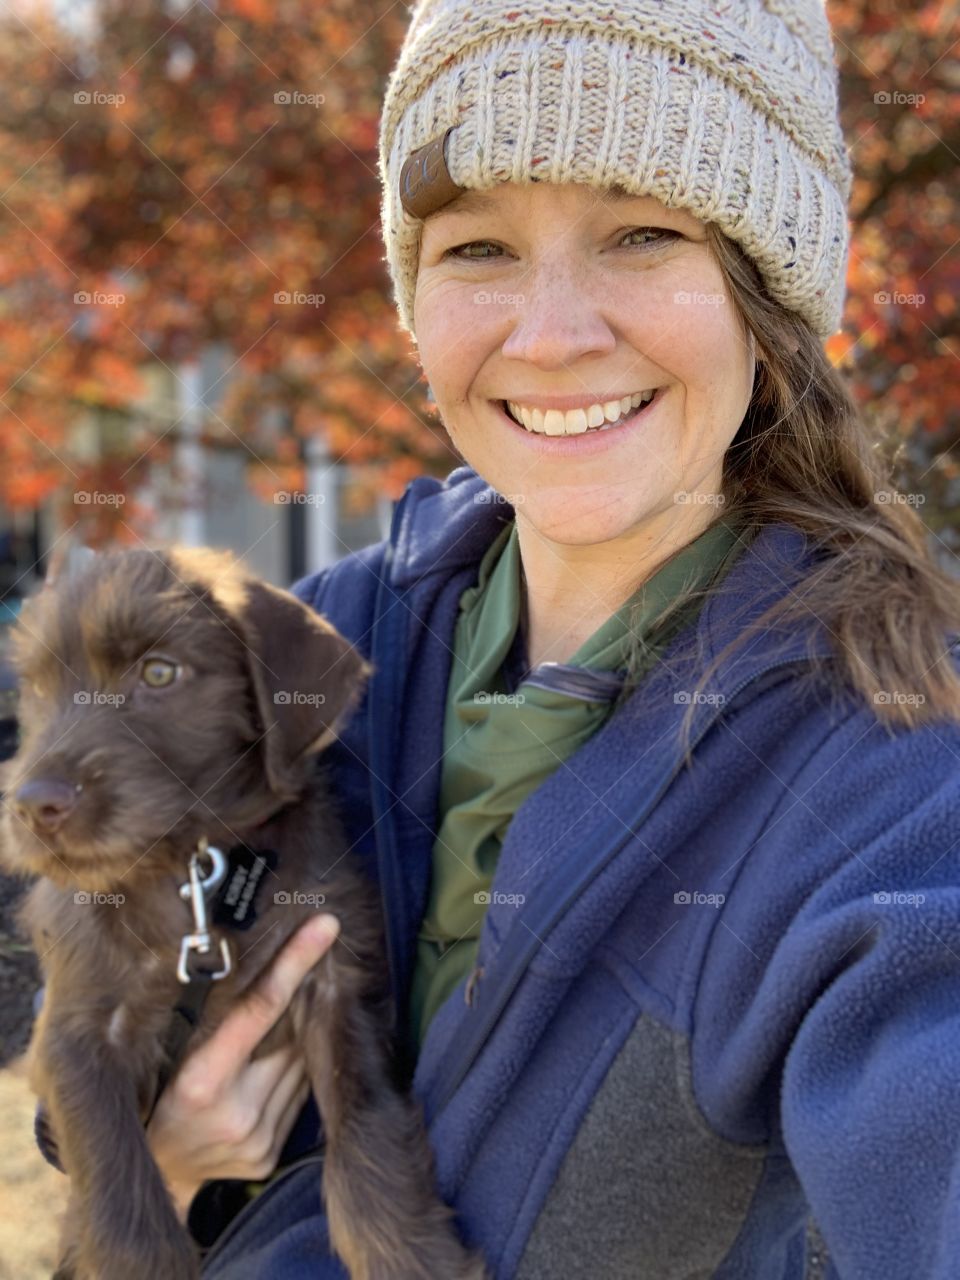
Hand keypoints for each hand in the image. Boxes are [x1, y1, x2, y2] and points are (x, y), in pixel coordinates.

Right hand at [146, 912, 339, 1220]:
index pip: (259, 1009)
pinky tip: (269, 1073)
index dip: (293, 964)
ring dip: (296, 1043)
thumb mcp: (165, 1059)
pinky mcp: (269, 1156)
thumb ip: (205, 1022)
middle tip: (301, 974)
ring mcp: (257, 1139)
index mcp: (201, 1083)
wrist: (153, 1174)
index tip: (324, 928)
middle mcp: (235, 1114)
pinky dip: (293, 1074)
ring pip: (301, 1064)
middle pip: (290, 1036)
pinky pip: (299, 1095)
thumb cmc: (154, 1100)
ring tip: (267, 1041)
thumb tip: (245, 961)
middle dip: (298, 1004)